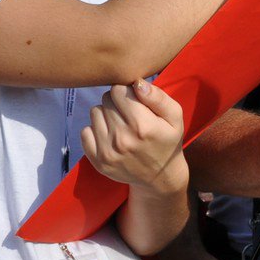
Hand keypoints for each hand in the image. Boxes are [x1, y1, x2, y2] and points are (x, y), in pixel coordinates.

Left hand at [83, 80, 185, 194]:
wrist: (160, 177)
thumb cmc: (167, 141)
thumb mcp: (174, 117)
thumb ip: (158, 97)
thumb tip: (137, 83)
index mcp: (142, 125)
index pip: (118, 90)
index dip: (126, 91)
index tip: (135, 101)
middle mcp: (122, 139)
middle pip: (106, 100)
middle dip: (116, 102)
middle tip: (129, 114)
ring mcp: (108, 152)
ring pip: (95, 112)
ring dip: (106, 115)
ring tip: (120, 124)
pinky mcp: (98, 161)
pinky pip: (85, 132)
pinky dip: (95, 130)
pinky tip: (110, 136)